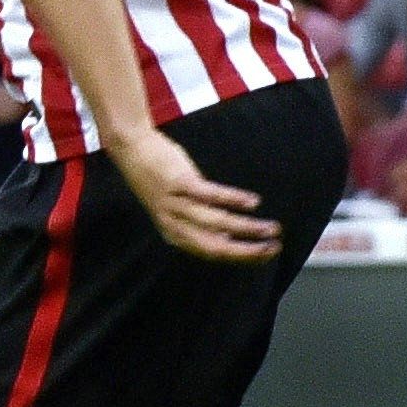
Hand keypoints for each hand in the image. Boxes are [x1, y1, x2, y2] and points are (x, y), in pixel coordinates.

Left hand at [105, 125, 278, 262]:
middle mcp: (173, 224)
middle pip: (215, 246)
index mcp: (174, 234)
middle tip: (274, 247)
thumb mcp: (176, 209)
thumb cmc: (159, 179)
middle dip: (248, 251)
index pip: (212, 254)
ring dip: (248, 227)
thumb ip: (199, 224)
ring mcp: (175, 204)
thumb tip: (228, 239)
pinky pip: (211, 195)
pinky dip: (234, 200)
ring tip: (272, 228)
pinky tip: (254, 203)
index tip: (266, 255)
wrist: (132, 149)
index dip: (241, 257)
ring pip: (217, 222)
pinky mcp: (179, 183)